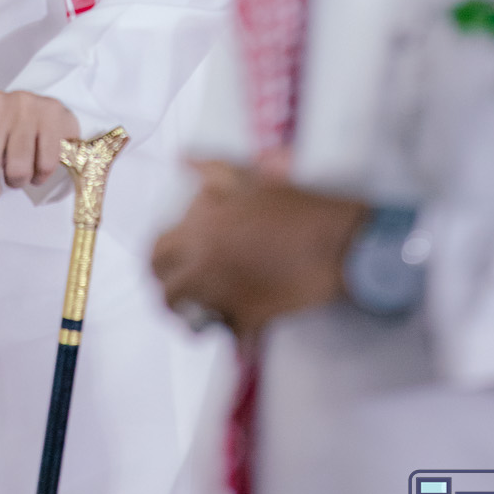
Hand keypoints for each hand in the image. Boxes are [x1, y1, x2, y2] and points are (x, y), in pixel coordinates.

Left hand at [150, 161, 367, 339]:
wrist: (337, 242)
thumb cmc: (294, 206)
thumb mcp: (250, 178)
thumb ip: (210, 170)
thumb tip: (182, 158)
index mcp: (200, 231)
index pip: (156, 253)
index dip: (156, 260)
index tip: (164, 262)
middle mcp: (204, 266)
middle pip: (166, 292)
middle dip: (168, 291)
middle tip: (180, 289)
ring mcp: (226, 295)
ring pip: (189, 318)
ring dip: (190, 315)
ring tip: (199, 310)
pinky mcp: (250, 318)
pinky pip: (226, 335)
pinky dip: (227, 334)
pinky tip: (233, 326)